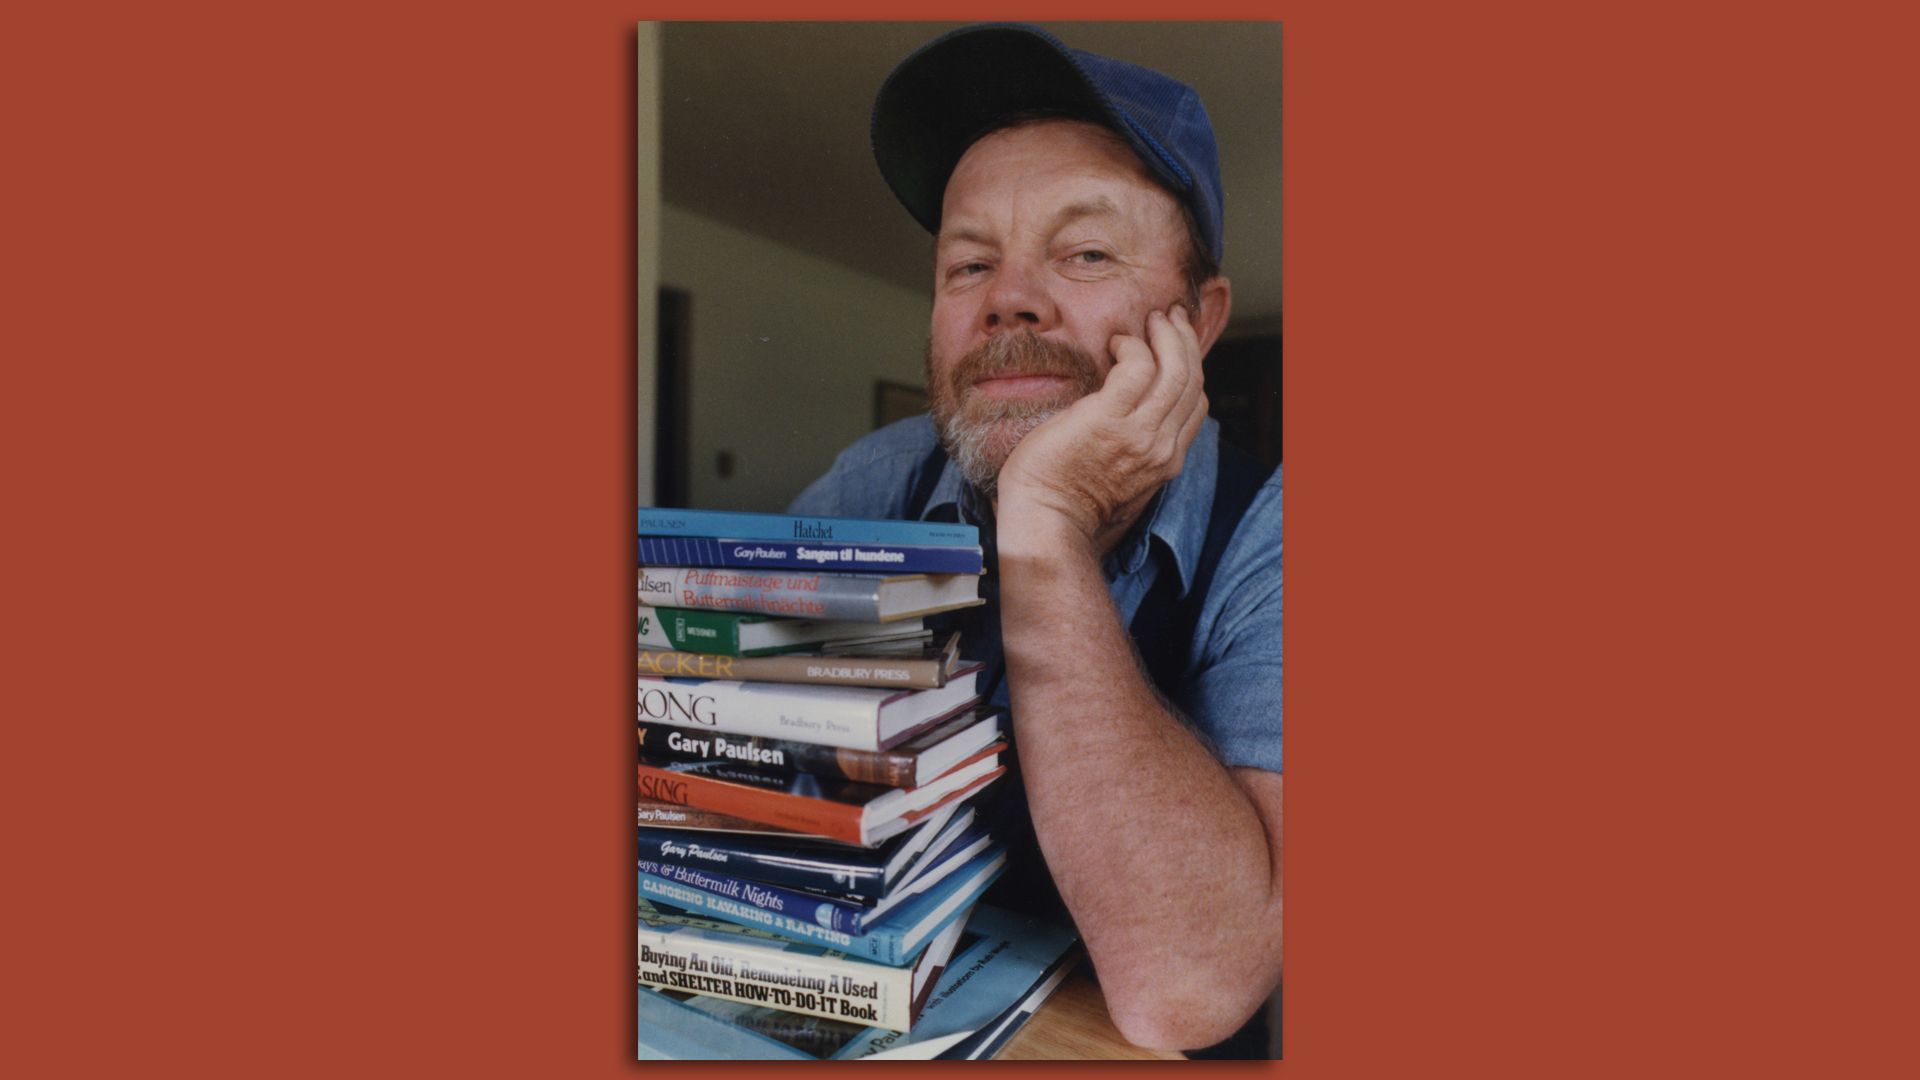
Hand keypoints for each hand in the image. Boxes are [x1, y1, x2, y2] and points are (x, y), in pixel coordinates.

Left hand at [995, 303, 1208, 558]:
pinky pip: (1137, 367)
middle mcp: (1161, 446)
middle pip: (1191, 380)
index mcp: (1165, 461)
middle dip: (1184, 342)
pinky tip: (1116, 342)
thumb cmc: (1066, 501)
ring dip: (1166, 336)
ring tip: (1152, 318)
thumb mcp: (1119, 479)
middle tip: (1169, 317)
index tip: (1175, 344)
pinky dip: (1132, 346)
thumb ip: (1134, 450)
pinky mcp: (1108, 419)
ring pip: (1175, 369)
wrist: (1045, 522)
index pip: (1194, 404)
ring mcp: (1138, 433)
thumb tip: (1130, 422)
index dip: (1190, 367)